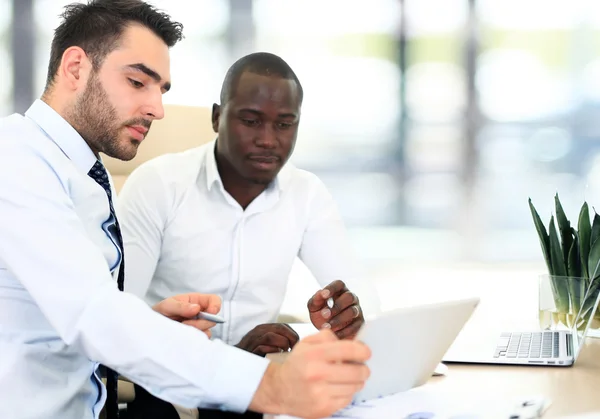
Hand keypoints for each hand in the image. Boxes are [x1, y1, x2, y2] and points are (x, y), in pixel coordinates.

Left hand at [152, 293, 221, 337]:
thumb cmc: (160, 312)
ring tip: (181, 329)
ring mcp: (198, 326)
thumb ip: (181, 306)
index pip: (214, 300)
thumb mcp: (167, 306)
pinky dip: (193, 339)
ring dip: (195, 331)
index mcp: (196, 301)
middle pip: (212, 319)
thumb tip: (197, 308)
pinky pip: (201, 340)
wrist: (151, 327)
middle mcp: (200, 313)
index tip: (210, 313)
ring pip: (208, 331)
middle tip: (185, 323)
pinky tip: (182, 335)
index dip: (215, 306)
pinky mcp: (195, 337)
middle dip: (200, 322)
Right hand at [235, 324, 299, 355]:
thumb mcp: (267, 344)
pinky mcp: (249, 350)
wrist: (236, 360)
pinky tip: (274, 356)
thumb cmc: (254, 353)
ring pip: (270, 336)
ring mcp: (253, 340)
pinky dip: (271, 351)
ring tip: (284, 352)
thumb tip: (296, 346)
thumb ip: (279, 341)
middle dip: (290, 338)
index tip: (297, 345)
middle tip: (293, 349)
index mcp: (265, 328)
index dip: (293, 335)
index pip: (283, 326)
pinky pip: (261, 348)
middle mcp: (259, 331)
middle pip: (279, 328)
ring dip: (281, 344)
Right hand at [249, 329, 370, 417]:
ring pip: (355, 386)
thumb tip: (349, 342)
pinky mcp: (324, 408)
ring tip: (349, 378)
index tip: (366, 352)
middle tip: (361, 367)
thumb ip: (327, 337)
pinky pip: (347, 399)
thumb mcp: (306, 343)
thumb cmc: (297, 365)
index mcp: (314, 354)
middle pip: (357, 371)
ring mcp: (321, 393)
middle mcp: (317, 373)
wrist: (279, 390)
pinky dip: (347, 393)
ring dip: (356, 381)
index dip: (363, 350)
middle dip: (363, 368)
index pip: (348, 350)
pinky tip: (339, 388)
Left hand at [307, 280, 363, 338]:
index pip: (339, 284)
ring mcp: (357, 310)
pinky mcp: (360, 323)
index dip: (332, 288)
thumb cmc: (321, 316)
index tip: (323, 295)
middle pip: (349, 297)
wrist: (328, 334)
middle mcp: (351, 298)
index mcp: (339, 291)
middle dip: (336, 306)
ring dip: (339, 319)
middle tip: (324, 314)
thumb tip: (320, 293)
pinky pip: (355, 326)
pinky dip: (343, 331)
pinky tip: (334, 334)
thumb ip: (316, 299)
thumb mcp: (314, 308)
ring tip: (326, 326)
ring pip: (352, 311)